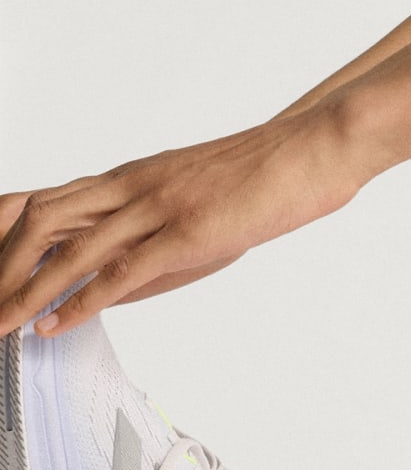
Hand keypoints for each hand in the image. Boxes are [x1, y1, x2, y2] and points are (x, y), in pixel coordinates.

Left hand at [0, 104, 368, 336]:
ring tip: (1, 324)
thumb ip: (153, 240)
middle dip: (2, 267)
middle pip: (39, 221)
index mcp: (135, 175)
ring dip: (25, 291)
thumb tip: (114, 290)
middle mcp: (135, 184)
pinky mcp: (188, 229)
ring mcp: (159, 204)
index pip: (45, 200)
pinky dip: (79, 301)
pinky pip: (120, 270)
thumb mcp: (199, 198)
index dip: (4, 237)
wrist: (319, 145)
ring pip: (69, 249)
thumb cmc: (272, 170)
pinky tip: (56, 324)